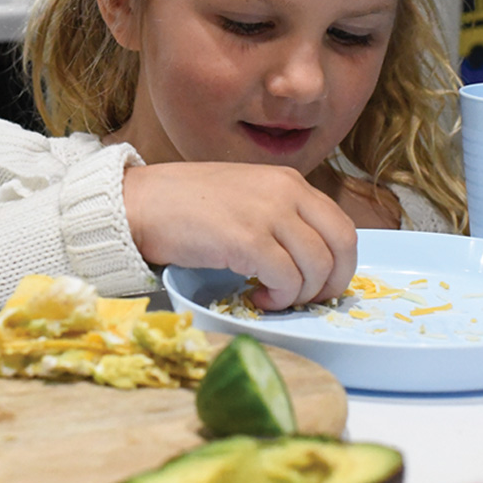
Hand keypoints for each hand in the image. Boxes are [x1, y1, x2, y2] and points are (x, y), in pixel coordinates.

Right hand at [122, 162, 356, 309]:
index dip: (341, 263)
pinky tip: (257, 296)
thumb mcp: (247, 196)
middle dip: (331, 283)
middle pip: (341, 246)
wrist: (139, 202)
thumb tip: (310, 260)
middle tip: (306, 300)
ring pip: (317, 267)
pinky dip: (279, 297)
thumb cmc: (187, 204)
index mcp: (290, 181)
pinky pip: (286, 279)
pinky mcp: (247, 240)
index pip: (342, 225)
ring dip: (300, 295)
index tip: (323, 284)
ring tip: (272, 297)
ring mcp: (268, 213)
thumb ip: (281, 217)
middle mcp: (287, 192)